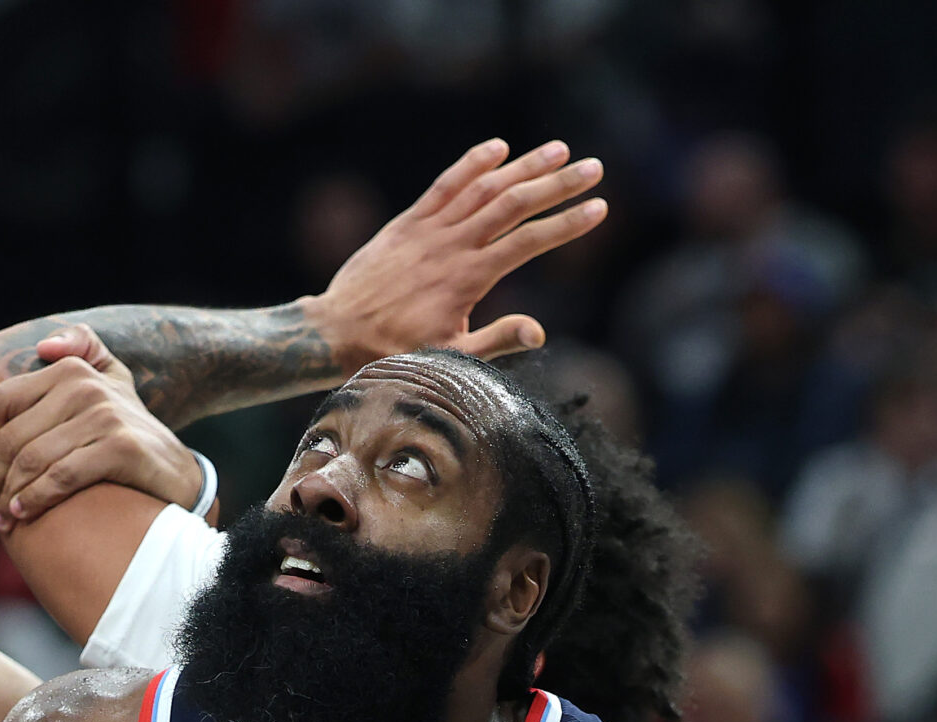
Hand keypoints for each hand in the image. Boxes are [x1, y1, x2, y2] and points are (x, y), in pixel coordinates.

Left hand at [0, 327, 205, 529]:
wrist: (176, 472)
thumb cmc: (127, 434)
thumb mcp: (110, 382)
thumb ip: (83, 350)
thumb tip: (46, 346)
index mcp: (68, 369)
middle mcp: (85, 386)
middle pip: (11, 437)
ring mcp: (104, 415)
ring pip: (31, 459)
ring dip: (8, 495)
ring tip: (1, 518)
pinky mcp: (121, 447)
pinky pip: (60, 476)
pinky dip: (36, 499)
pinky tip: (24, 514)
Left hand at [305, 137, 607, 377]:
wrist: (337, 331)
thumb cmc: (395, 351)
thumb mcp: (449, 357)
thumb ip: (495, 342)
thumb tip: (539, 333)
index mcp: (468, 279)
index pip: (529, 242)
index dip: (566, 223)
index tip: (598, 208)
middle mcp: (451, 246)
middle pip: (514, 205)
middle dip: (557, 185)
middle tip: (593, 168)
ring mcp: (428, 230)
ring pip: (483, 188)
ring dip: (523, 167)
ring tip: (559, 150)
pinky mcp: (407, 222)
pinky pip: (444, 185)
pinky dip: (471, 164)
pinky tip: (498, 148)